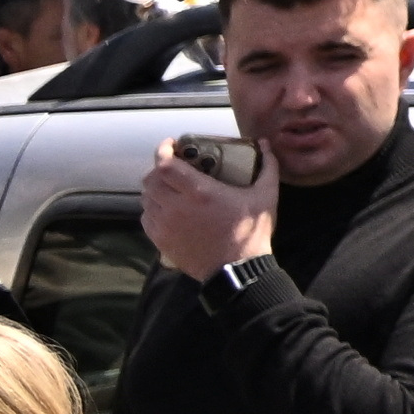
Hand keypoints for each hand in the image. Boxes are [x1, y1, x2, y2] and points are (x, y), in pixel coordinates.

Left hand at [138, 141, 276, 277]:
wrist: (237, 270)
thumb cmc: (251, 231)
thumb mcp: (266, 196)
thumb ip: (267, 166)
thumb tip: (265, 144)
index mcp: (200, 192)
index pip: (165, 165)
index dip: (162, 151)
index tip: (170, 145)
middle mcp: (176, 206)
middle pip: (151, 180)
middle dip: (159, 169)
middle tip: (173, 166)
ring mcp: (166, 225)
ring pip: (146, 199)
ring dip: (155, 189)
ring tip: (170, 188)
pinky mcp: (161, 241)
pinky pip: (146, 218)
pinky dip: (153, 209)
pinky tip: (167, 209)